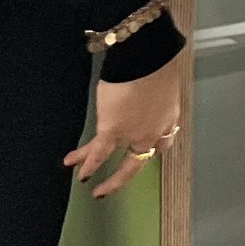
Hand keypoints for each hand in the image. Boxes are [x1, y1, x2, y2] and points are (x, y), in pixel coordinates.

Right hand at [67, 56, 184, 198]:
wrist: (146, 59)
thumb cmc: (156, 62)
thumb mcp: (164, 82)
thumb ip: (156, 95)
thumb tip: (146, 92)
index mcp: (168, 118)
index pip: (163, 142)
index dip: (153, 149)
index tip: (145, 153)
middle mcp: (152, 131)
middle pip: (138, 161)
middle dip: (121, 176)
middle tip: (110, 186)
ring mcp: (132, 133)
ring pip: (111, 158)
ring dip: (94, 169)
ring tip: (83, 178)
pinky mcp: (112, 129)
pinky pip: (98, 152)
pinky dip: (87, 162)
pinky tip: (77, 168)